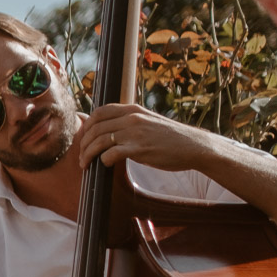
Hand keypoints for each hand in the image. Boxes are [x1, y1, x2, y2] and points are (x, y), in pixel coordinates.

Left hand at [75, 104, 227, 172]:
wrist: (195, 147)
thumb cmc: (171, 138)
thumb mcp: (148, 121)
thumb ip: (130, 122)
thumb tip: (109, 130)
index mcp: (133, 110)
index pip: (99, 112)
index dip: (87, 125)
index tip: (84, 138)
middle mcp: (132, 118)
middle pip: (95, 128)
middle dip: (83, 143)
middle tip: (81, 156)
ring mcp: (135, 133)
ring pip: (99, 141)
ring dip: (87, 154)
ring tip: (85, 164)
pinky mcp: (139, 149)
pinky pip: (110, 154)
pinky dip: (102, 161)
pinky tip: (104, 166)